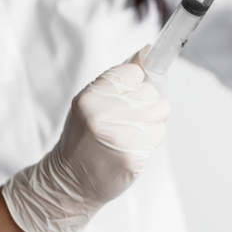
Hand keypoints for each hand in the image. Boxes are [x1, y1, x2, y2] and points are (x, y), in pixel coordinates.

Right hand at [2, 50, 169, 231]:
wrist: (70, 181)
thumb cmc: (83, 136)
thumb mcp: (91, 101)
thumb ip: (120, 76)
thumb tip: (148, 49)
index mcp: (91, 97)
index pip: (134, 73)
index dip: (131, 86)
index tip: (122, 98)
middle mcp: (105, 115)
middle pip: (151, 92)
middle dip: (143, 104)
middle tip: (123, 120)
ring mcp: (121, 137)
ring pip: (160, 110)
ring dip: (150, 120)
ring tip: (129, 132)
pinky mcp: (135, 156)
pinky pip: (160, 133)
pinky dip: (150, 139)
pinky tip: (132, 147)